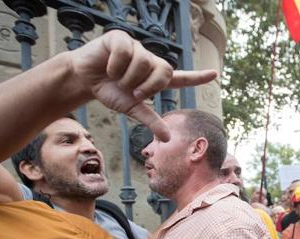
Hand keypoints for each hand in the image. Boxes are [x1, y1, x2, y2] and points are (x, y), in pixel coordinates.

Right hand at [69, 30, 217, 140]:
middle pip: (164, 71)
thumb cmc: (110, 91)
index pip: (181, 78)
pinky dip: (115, 65)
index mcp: (155, 77)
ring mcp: (136, 48)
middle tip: (134, 93)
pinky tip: (107, 65)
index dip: (198, 77)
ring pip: (143, 62)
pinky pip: (125, 52)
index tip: (215, 75)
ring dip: (127, 77)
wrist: (84, 79)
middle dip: (149, 85)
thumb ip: (150, 120)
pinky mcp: (121, 38)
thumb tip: (168, 138)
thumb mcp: (131, 108)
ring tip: (116, 77)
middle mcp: (149, 60)